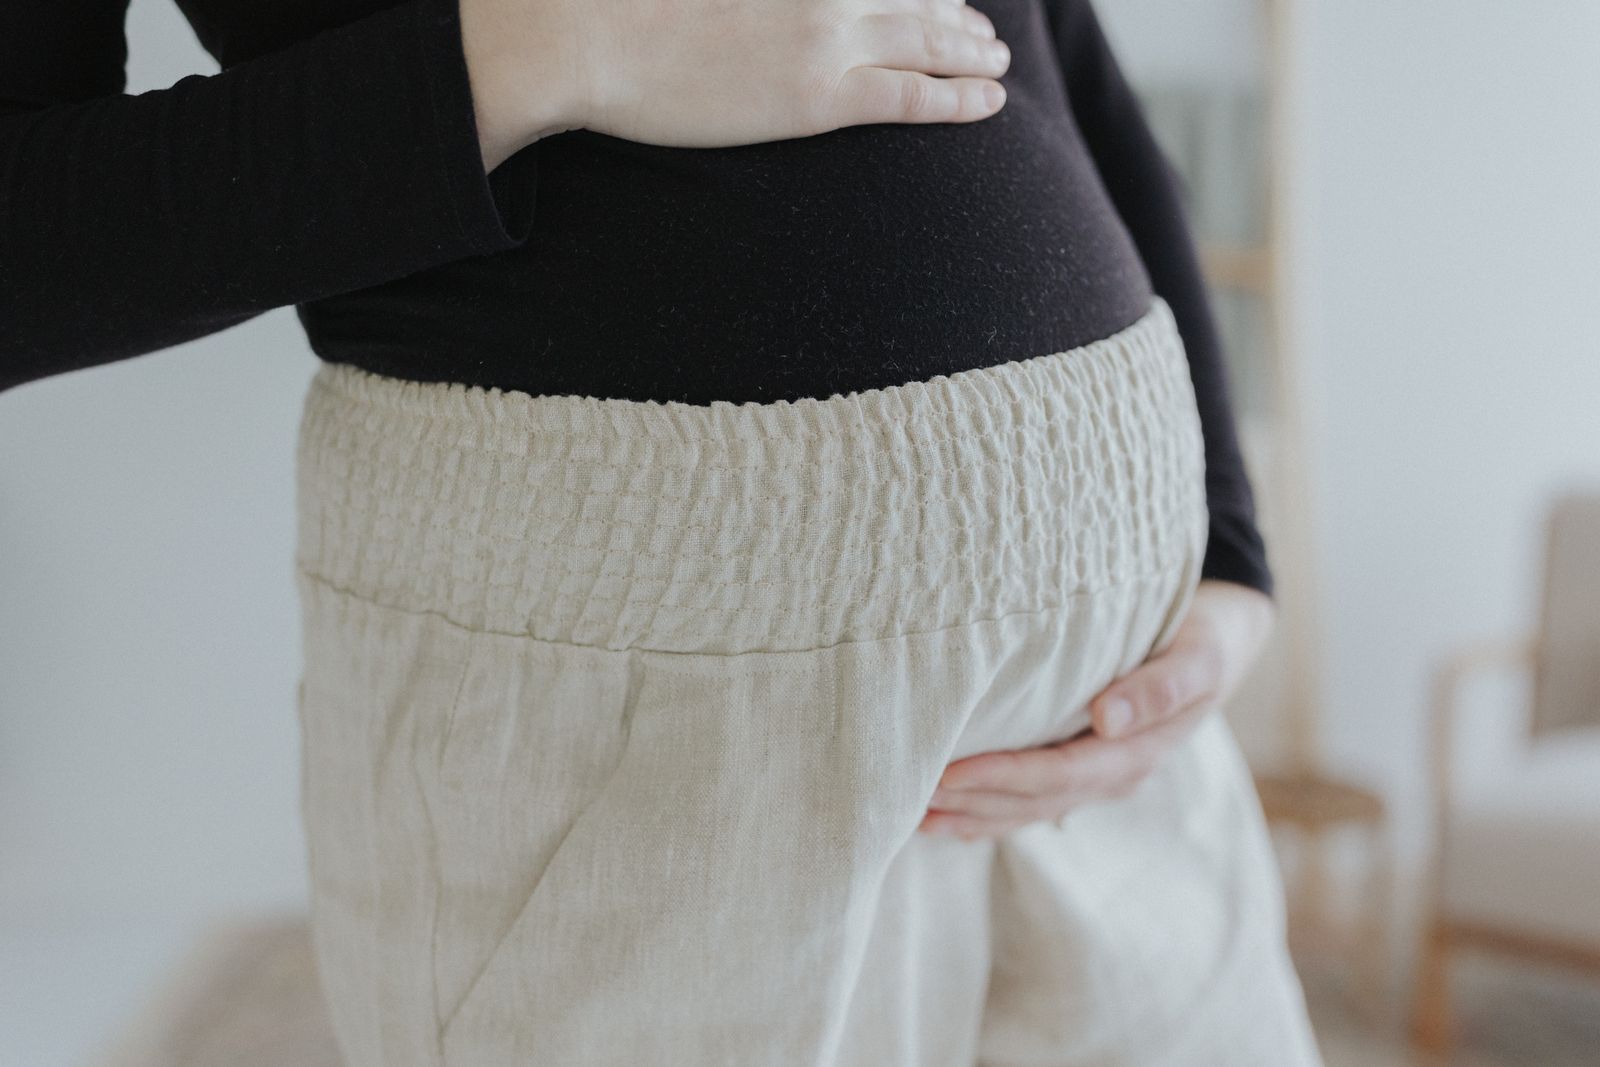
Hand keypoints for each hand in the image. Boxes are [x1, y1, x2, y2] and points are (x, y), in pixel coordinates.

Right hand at [462, 0, 1012, 168]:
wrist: (587, 35)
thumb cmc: (619, 2)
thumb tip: (762, 14)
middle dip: (957, 14)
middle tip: (984, 32)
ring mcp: (826, 36)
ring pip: (928, 41)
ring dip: (971, 52)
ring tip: (997, 64)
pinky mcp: (820, 96)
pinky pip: (913, 96)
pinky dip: (959, 97)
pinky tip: (990, 100)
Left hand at [919, 580, 1275, 839]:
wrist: (1219, 640)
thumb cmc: (1204, 638)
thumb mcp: (1199, 657)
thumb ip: (1160, 688)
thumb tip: (1107, 720)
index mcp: (1137, 752)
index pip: (1059, 774)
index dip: (1003, 778)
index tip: (949, 774)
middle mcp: (1113, 774)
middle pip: (1034, 800)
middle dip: (973, 802)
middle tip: (911, 798)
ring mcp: (1097, 776)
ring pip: (1028, 808)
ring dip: (973, 816)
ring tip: (916, 817)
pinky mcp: (1081, 765)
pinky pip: (1031, 799)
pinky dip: (988, 809)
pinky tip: (948, 817)